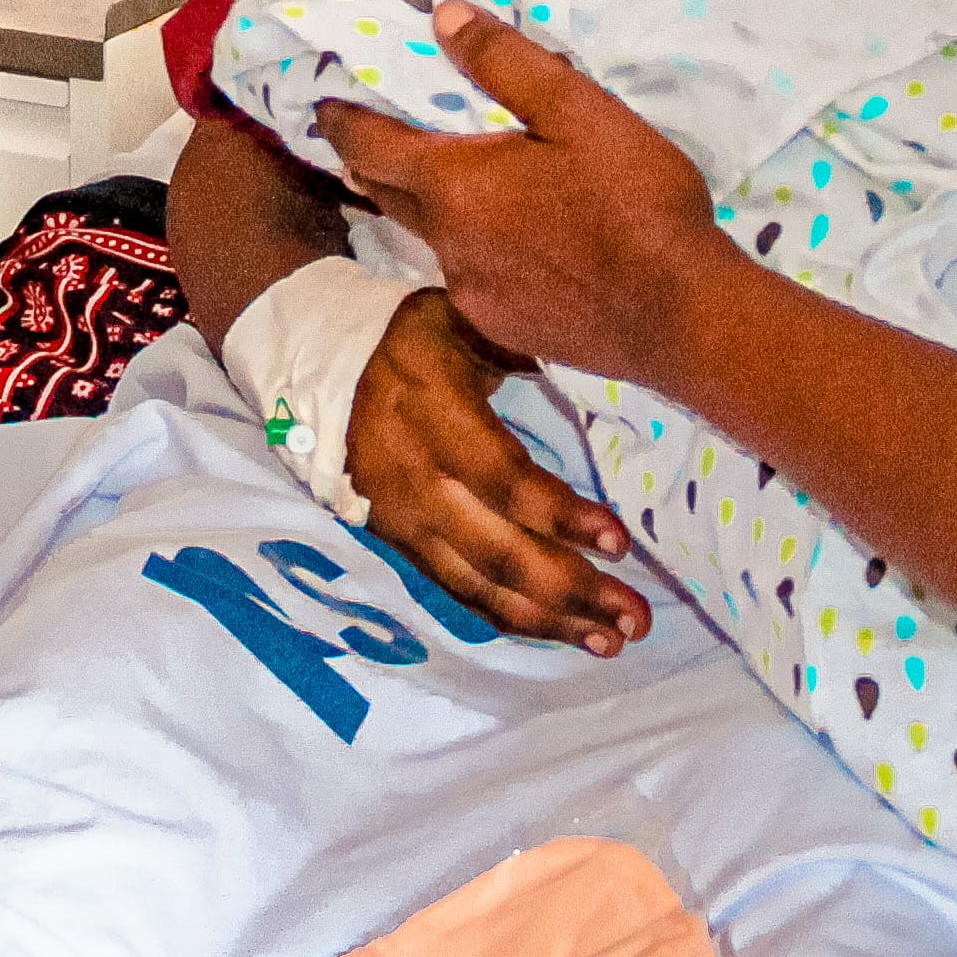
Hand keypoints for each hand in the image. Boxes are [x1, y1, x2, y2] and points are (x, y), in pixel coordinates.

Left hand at [319, 1, 729, 392]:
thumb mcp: (578, 111)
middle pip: (390, 197)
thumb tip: (443, 16)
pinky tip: (511, 250)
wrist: (681, 316)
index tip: (324, 108)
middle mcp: (447, 243)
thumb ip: (506, 63)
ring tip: (450, 192)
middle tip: (367, 144)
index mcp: (454, 184)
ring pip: (434, 242)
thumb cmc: (633, 201)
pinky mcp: (505, 330)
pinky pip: (472, 280)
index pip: (371, 147)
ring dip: (430, 213)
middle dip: (374, 167)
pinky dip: (476, 254)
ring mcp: (473, 293)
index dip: (342, 124)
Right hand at [345, 293, 648, 654]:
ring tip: (612, 640)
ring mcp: (407, 522)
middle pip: (498, 552)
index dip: (560, 515)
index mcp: (434, 416)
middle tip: (636, 617)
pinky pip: (463, 591)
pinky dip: (514, 616)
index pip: (502, 479)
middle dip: (571, 590)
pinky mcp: (404, 545)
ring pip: (482, 585)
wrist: (320, 372)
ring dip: (551, 620)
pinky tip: (563, 632)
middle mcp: (417, 481)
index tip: (620, 541)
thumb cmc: (410, 338)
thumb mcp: (459, 316)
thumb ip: (517, 339)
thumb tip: (597, 344)